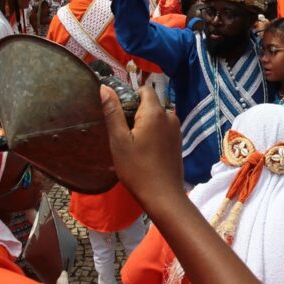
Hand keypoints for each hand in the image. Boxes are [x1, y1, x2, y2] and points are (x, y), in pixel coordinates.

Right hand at [101, 85, 182, 202]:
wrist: (163, 195)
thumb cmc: (137, 168)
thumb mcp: (119, 140)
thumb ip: (113, 112)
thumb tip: (105, 87)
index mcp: (156, 112)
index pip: (144, 89)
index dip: (129, 96)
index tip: (118, 113)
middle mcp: (170, 116)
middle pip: (150, 103)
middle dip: (135, 112)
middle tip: (122, 133)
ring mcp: (177, 129)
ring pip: (156, 116)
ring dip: (143, 123)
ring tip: (132, 143)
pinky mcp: (178, 141)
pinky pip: (163, 128)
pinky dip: (152, 133)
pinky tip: (144, 150)